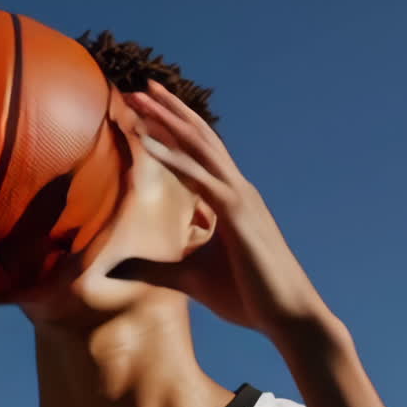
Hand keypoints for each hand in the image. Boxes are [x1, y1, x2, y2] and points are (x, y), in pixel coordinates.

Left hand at [112, 80, 334, 339]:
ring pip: (198, 148)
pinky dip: (172, 158)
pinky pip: (199, 179)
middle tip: (136, 87)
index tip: (143, 108)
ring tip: (138, 99)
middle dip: (166, 111)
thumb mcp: (187, 278)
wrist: (288, 318)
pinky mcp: (237, 216)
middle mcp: (237, 189)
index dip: (172, 127)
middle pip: (197, 138)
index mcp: (229, 198)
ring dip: (166, 121)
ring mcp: (240, 198)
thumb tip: (119, 267)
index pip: (197, 153)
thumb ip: (154, 267)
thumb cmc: (248, 297)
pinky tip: (146, 142)